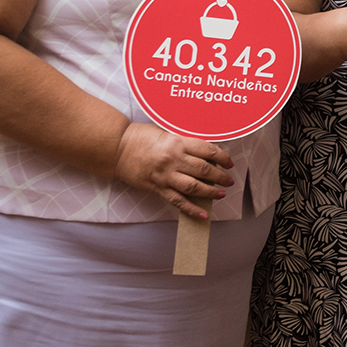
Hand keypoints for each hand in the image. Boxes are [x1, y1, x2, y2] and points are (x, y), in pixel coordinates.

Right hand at [115, 122, 234, 219]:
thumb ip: (184, 142)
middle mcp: (174, 160)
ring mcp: (165, 175)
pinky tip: (202, 214)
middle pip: (204, 170)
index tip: (229, 163)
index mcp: (178, 142)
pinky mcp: (157, 187)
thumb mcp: (167, 132)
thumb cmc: (141, 136)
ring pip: (194, 187)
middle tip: (229, 181)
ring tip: (221, 194)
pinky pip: (177, 201)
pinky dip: (191, 209)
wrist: (116, 148)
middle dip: (220, 177)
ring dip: (210, 192)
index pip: (207, 151)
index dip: (222, 157)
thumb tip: (204, 151)